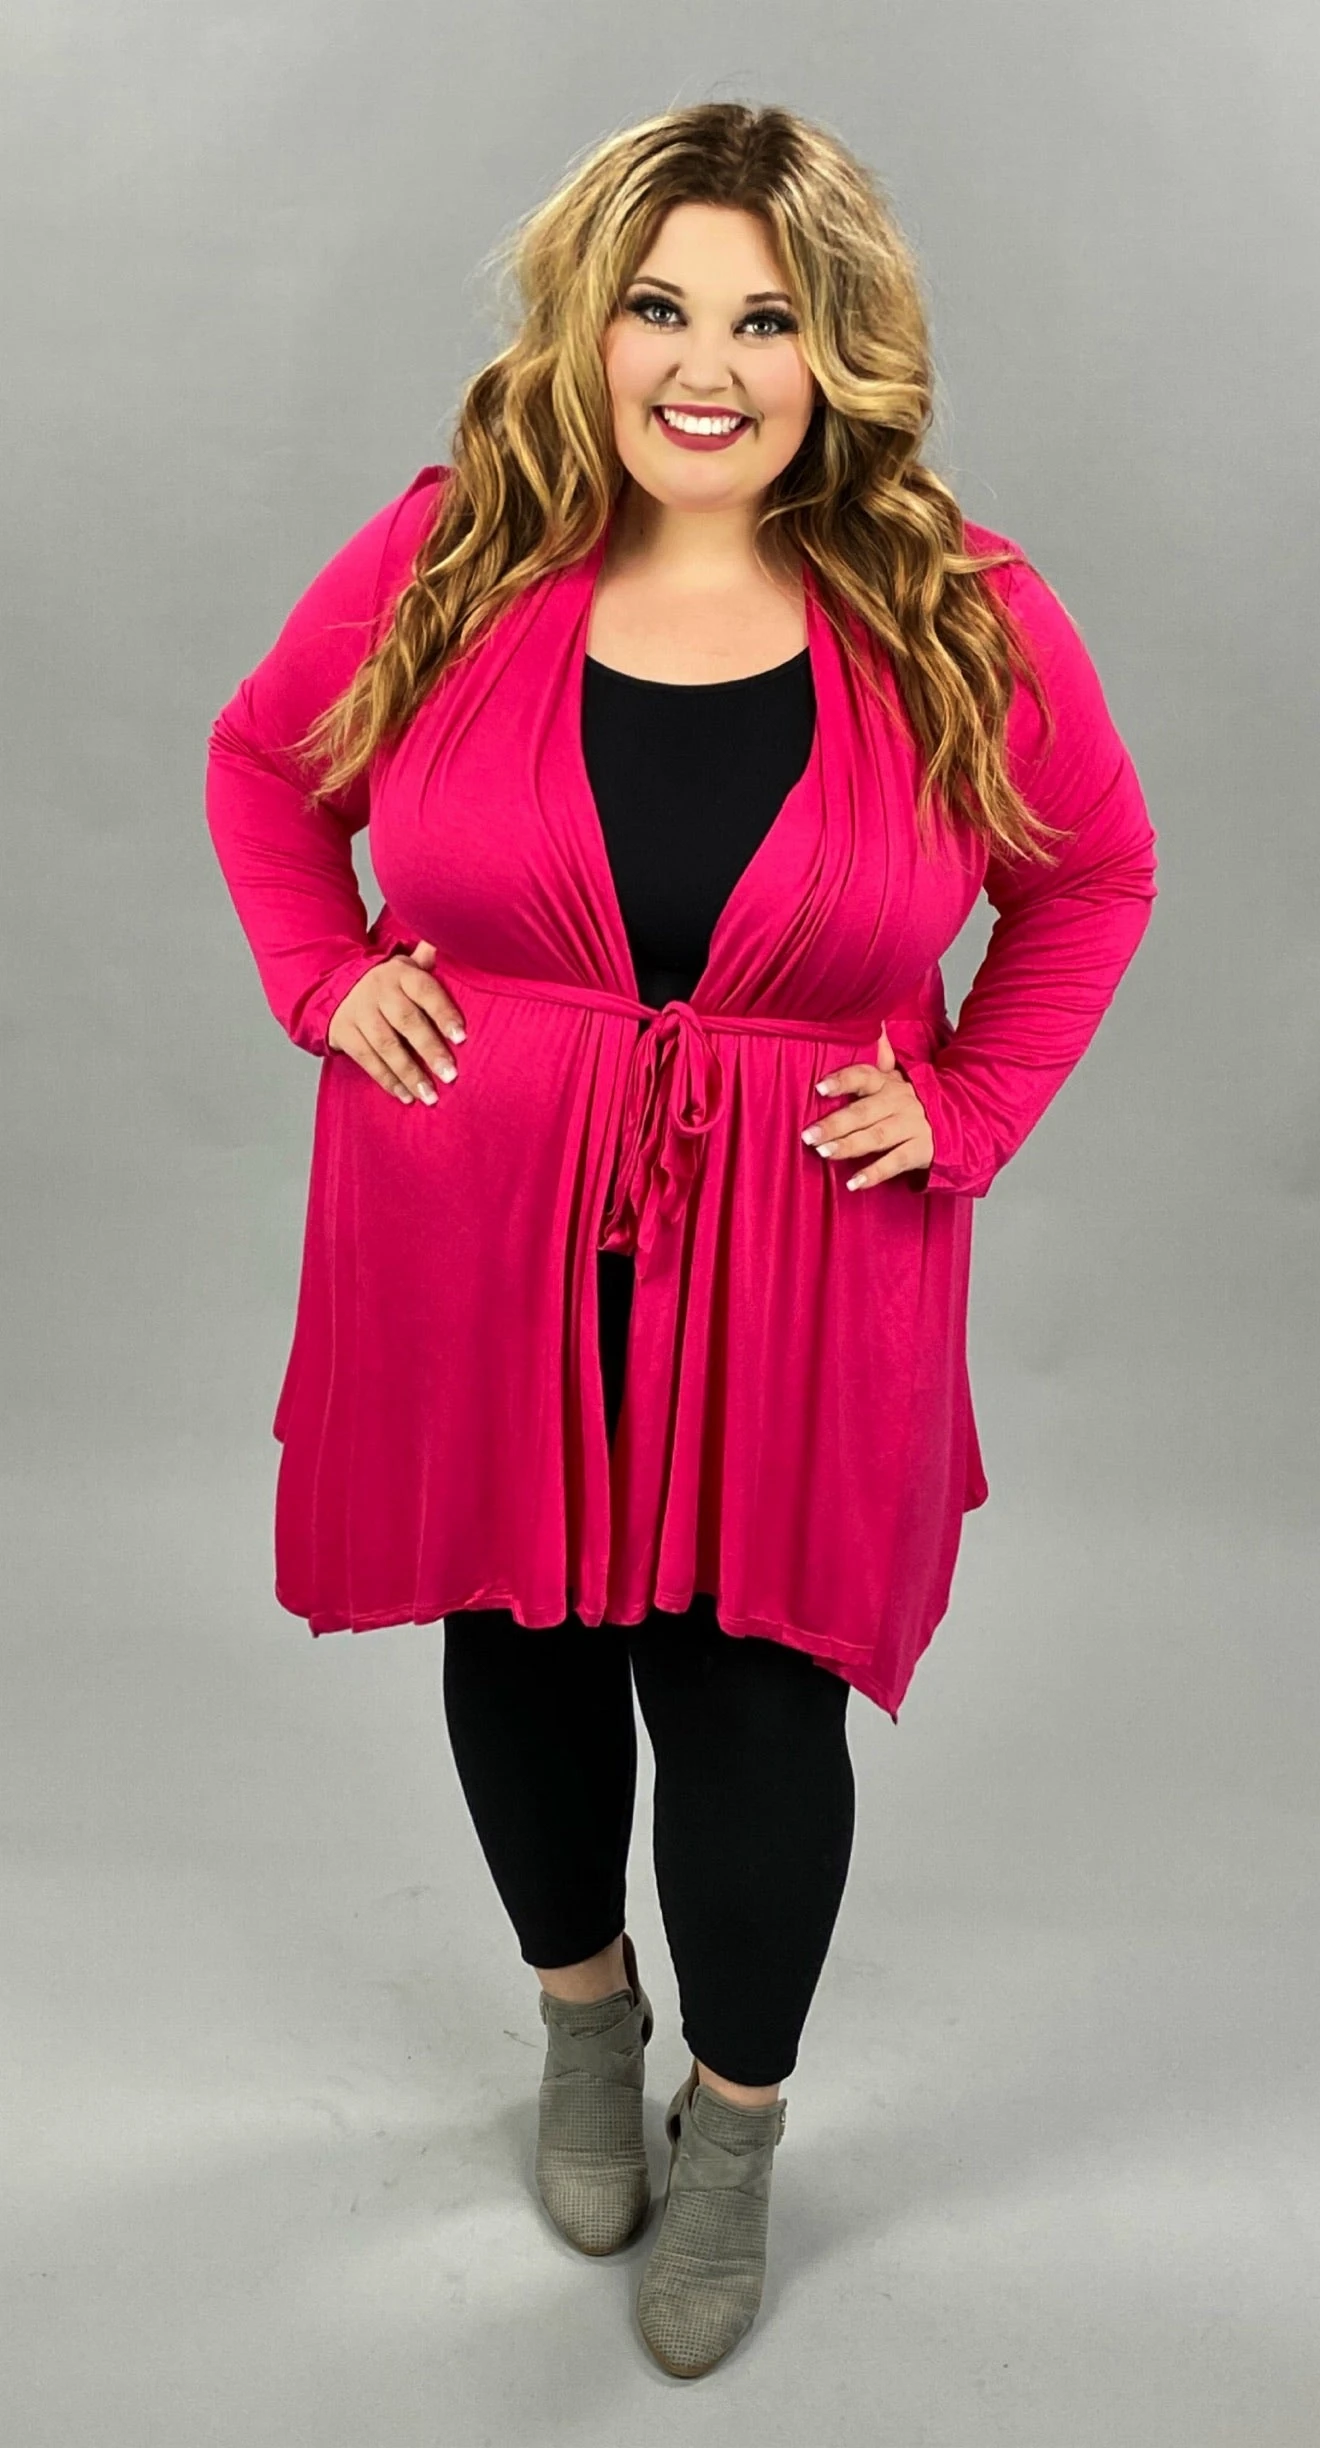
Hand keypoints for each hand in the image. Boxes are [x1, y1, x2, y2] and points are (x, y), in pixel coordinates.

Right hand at [326, 941, 466, 1102]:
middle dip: (430, 1050)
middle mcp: (379, 992)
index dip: (444, 1013)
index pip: (425, 991)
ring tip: (431, 1096)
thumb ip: (430, 961)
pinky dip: (388, 1080)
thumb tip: (454, 940)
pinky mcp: (345, 1034)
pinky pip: (368, 1060)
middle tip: (450, 1074)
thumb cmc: (387, 983)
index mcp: (400, 974)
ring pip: (386, 1046)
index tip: (462, 1036)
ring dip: (410, 1073)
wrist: (334, 987)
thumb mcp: (406, 966)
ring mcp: (359, 1014)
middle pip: (407, 1022)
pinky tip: (406, 1095)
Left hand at [801, 1023, 934, 1188]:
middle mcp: (900, 1102)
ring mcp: (912, 1126)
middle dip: (835, 1123)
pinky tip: (853, 1183)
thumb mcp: (900, 1075)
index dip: (842, 1081)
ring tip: (824, 1153)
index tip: (819, 1088)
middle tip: (808, 1135)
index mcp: (890, 1083)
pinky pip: (895, 1162)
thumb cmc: (918, 1098)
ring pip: (877, 1136)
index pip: (864, 1076)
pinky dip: (874, 1173)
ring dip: (849, 1146)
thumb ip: (882, 1056)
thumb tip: (873, 1023)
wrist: (963, 1116)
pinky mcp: (921, 1150)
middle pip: (864, 1112)